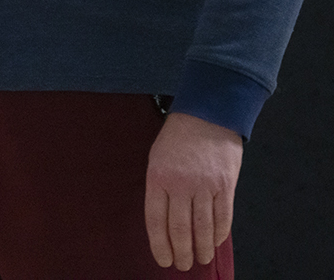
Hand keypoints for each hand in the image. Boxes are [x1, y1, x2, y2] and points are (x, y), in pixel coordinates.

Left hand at [144, 111, 242, 270]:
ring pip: (203, 227)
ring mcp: (205, 185)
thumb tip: (164, 221)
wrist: (207, 115)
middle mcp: (180, 184)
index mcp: (158, 177)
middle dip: (181, 252)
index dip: (159, 244)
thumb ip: (160, 189)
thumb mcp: (157, 159)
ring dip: (201, 248)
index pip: (156, 219)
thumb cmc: (177, 138)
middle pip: (180, 228)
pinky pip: (223, 217)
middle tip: (182, 265)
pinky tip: (214, 243)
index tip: (163, 260)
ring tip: (200, 259)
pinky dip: (219, 234)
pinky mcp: (226, 185)